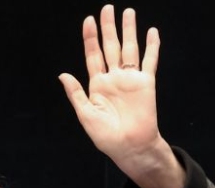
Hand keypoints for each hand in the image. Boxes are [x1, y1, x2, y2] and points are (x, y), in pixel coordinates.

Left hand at [59, 5, 183, 187]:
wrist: (129, 147)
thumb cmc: (106, 136)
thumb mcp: (86, 115)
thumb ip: (76, 93)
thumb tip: (62, 74)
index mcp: (97, 84)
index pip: (93, 55)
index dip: (90, 38)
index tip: (88, 20)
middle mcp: (114, 78)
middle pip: (111, 47)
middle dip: (109, 28)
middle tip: (108, 8)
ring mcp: (130, 79)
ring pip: (129, 49)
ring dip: (129, 31)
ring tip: (128, 13)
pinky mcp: (146, 83)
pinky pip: (149, 61)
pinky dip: (151, 47)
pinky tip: (152, 32)